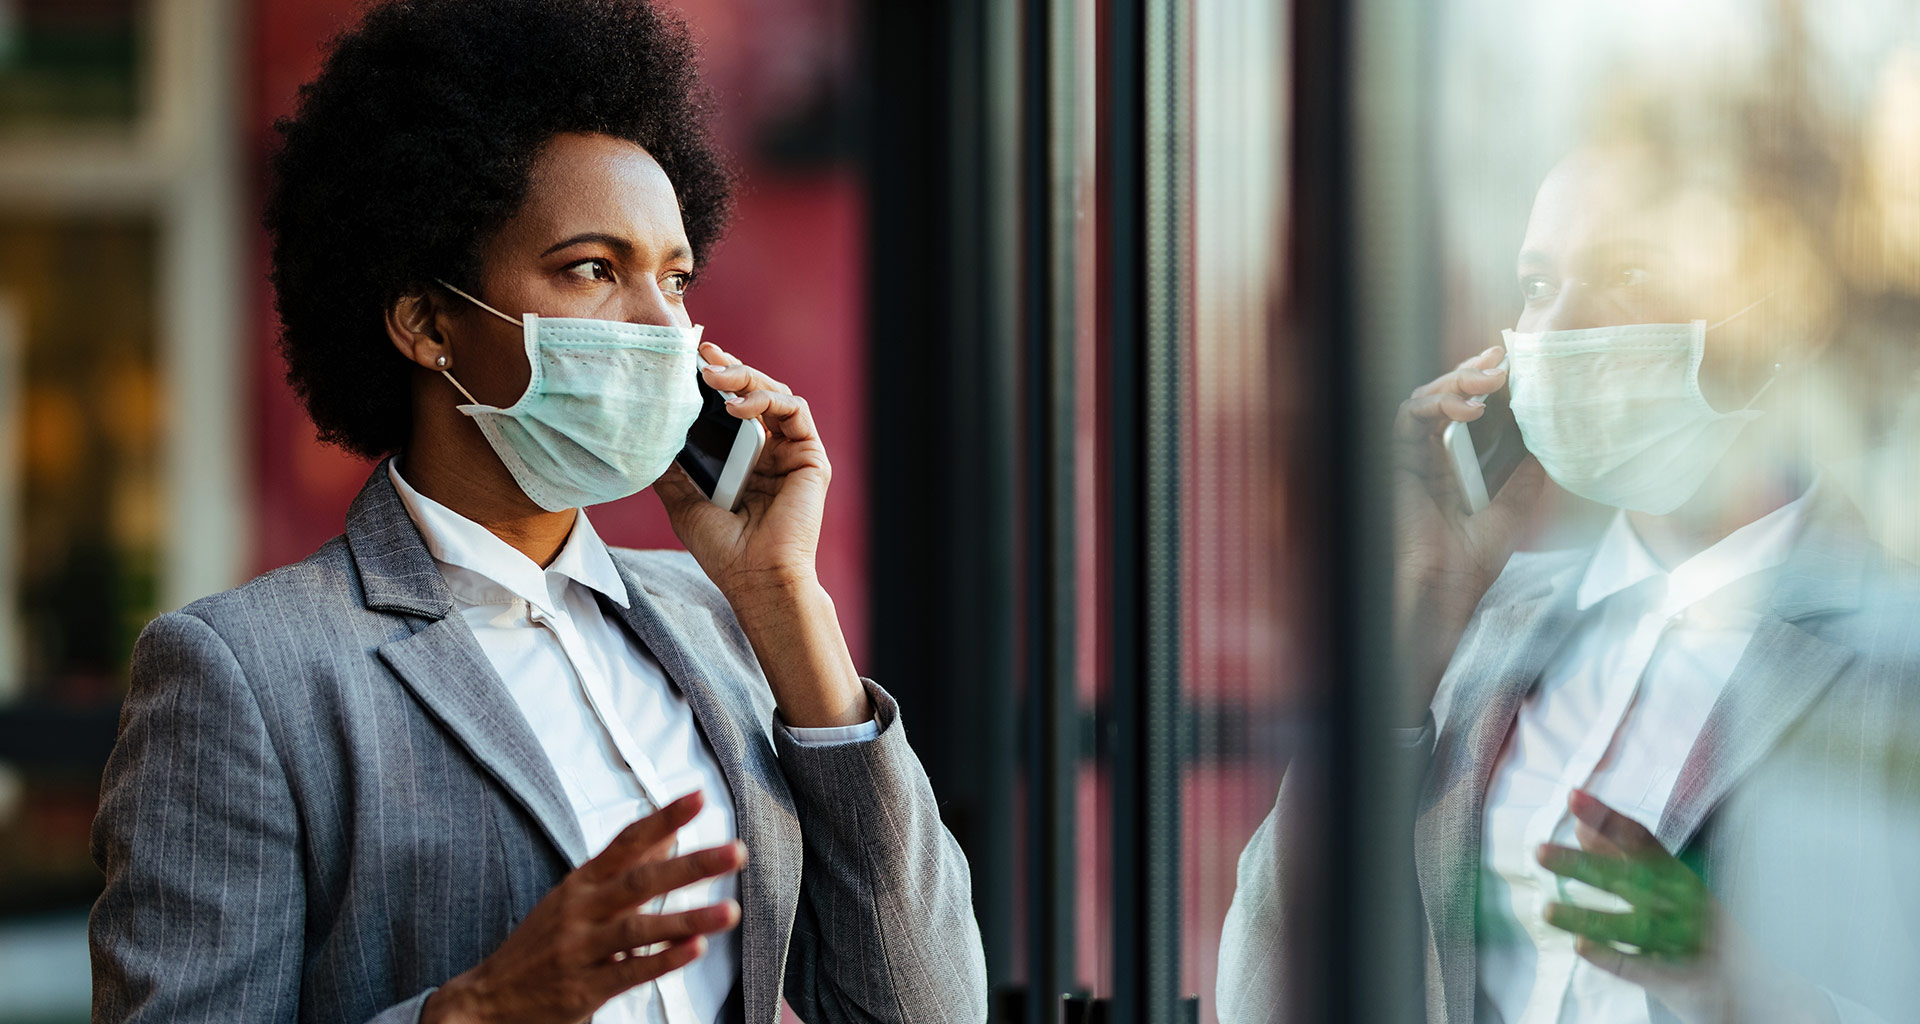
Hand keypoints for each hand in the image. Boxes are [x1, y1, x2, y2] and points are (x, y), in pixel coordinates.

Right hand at [421, 793, 745, 1023]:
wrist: (487, 1001)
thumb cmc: (542, 944)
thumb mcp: (577, 897)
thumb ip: (624, 867)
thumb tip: (668, 834)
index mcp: (581, 883)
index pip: (626, 841)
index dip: (663, 818)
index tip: (698, 797)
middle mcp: (581, 911)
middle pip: (640, 880)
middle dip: (692, 865)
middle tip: (735, 851)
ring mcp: (580, 950)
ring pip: (638, 929)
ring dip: (687, 919)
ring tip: (731, 911)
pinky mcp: (583, 990)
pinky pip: (628, 973)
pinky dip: (662, 961)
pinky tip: (693, 950)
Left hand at [654, 341, 830, 600]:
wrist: (755, 578)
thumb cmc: (722, 550)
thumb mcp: (683, 500)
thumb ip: (671, 467)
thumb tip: (646, 433)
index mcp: (742, 461)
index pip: (730, 408)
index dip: (714, 382)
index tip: (687, 362)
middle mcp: (769, 452)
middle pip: (753, 393)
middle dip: (728, 369)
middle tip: (701, 356)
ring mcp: (791, 454)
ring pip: (775, 394)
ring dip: (745, 378)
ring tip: (713, 377)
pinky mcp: (811, 458)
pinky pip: (795, 411)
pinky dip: (768, 400)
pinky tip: (738, 406)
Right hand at [1392, 343, 1544, 714]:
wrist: (1439, 596)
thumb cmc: (1465, 569)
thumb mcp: (1510, 516)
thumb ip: (1523, 481)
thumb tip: (1546, 446)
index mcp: (1446, 471)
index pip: (1461, 414)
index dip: (1482, 387)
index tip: (1513, 369)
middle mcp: (1423, 460)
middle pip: (1441, 399)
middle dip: (1470, 372)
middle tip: (1502, 360)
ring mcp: (1407, 460)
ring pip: (1422, 400)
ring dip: (1456, 381)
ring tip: (1491, 378)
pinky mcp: (1393, 463)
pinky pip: (1407, 418)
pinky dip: (1436, 403)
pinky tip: (1470, 406)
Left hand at [1537, 790, 1833, 1023]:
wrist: (1759, 987)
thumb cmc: (1700, 928)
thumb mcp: (1665, 886)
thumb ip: (1622, 856)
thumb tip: (1582, 825)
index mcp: (1679, 876)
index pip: (1640, 840)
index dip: (1606, 817)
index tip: (1572, 794)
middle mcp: (1683, 904)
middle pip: (1628, 878)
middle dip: (1584, 864)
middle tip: (1539, 850)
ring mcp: (1685, 941)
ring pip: (1630, 925)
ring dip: (1587, 916)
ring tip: (1546, 910)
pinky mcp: (1682, 979)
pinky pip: (1642, 968)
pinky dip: (1613, 957)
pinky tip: (1582, 947)